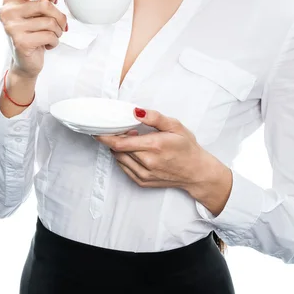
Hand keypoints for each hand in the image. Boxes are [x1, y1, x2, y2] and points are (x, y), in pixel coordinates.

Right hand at [0, 0, 67, 78]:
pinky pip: (49, 35)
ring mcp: (11, 27)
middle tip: (59, 25)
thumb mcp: (37, 9)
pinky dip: (54, 41)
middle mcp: (7, 12)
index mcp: (10, 0)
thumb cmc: (32, 32)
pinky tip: (46, 44)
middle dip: (59, 17)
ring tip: (51, 35)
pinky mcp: (20, 42)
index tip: (55, 1)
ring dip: (58, 31)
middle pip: (45, 5)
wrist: (25, 62)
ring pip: (50, 22)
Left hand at [93, 107, 207, 191]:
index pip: (120, 143)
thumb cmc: (186, 147)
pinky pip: (124, 169)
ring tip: (130, 139)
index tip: (97, 129)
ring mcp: (144, 175)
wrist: (196, 172)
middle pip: (117, 150)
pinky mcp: (142, 182)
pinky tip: (132, 151)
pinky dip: (123, 158)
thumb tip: (136, 111)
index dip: (106, 136)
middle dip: (114, 139)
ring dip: (118, 148)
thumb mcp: (175, 126)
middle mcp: (147, 163)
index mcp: (154, 146)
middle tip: (120, 129)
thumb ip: (154, 118)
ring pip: (119, 160)